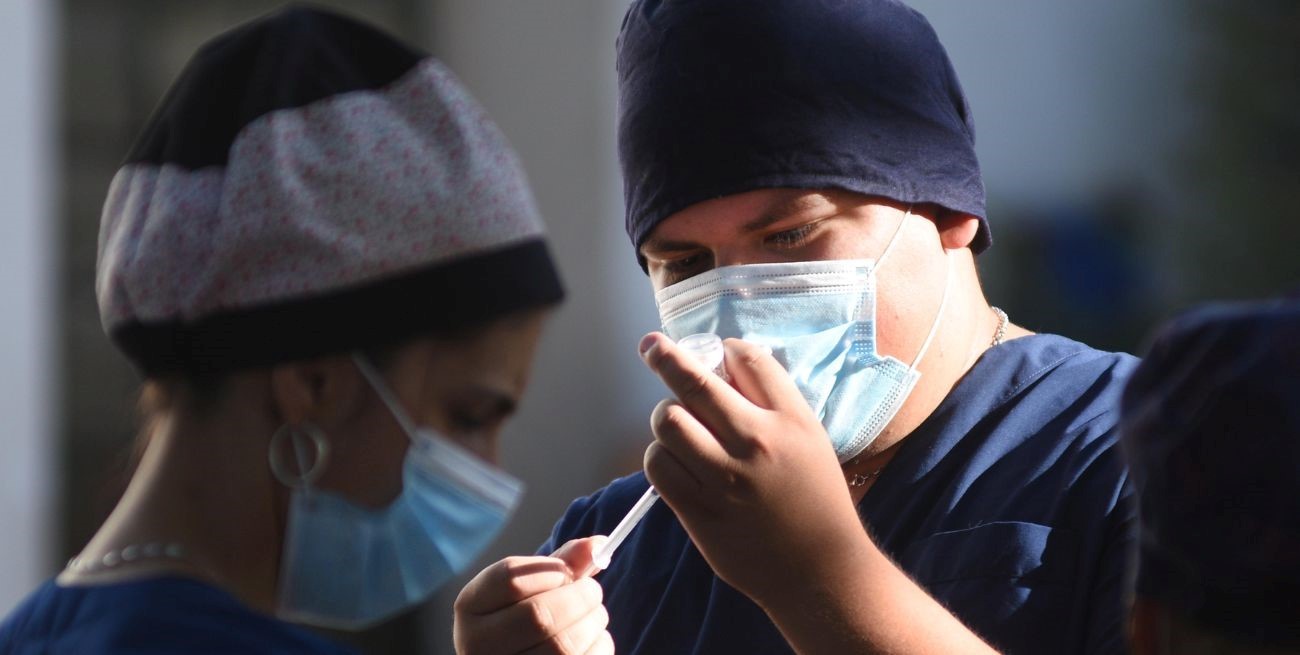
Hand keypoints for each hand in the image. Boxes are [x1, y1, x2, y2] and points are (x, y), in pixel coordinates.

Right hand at [453, 537, 613, 654]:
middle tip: (592, 592)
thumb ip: (561, 564)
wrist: (515, 653)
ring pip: (562, 645)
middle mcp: (477, 644)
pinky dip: (598, 645)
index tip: (568, 572)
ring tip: (594, 616)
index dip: (552, 570)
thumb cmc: (525, 616)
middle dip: (580, 596)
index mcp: (470, 607)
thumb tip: (598, 545)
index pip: (510, 578)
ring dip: (593, 622)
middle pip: (539, 615)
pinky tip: (591, 641)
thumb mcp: (531, 586)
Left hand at [639, 331, 868, 607]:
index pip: (748, 360)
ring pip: (667, 422)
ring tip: (679, 426)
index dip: (724, 348)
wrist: (820, 570)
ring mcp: (725, 480)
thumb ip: (771, 401)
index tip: (712, 348)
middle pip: (694, 383)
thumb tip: (723, 365)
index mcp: (790, 421)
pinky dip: (660, 455)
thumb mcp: (809, 438)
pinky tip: (675, 459)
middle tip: (653, 349)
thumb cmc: (814, 499)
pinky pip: (658, 465)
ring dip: (666, 416)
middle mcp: (756, 444)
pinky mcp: (700, 512)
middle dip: (665, 357)